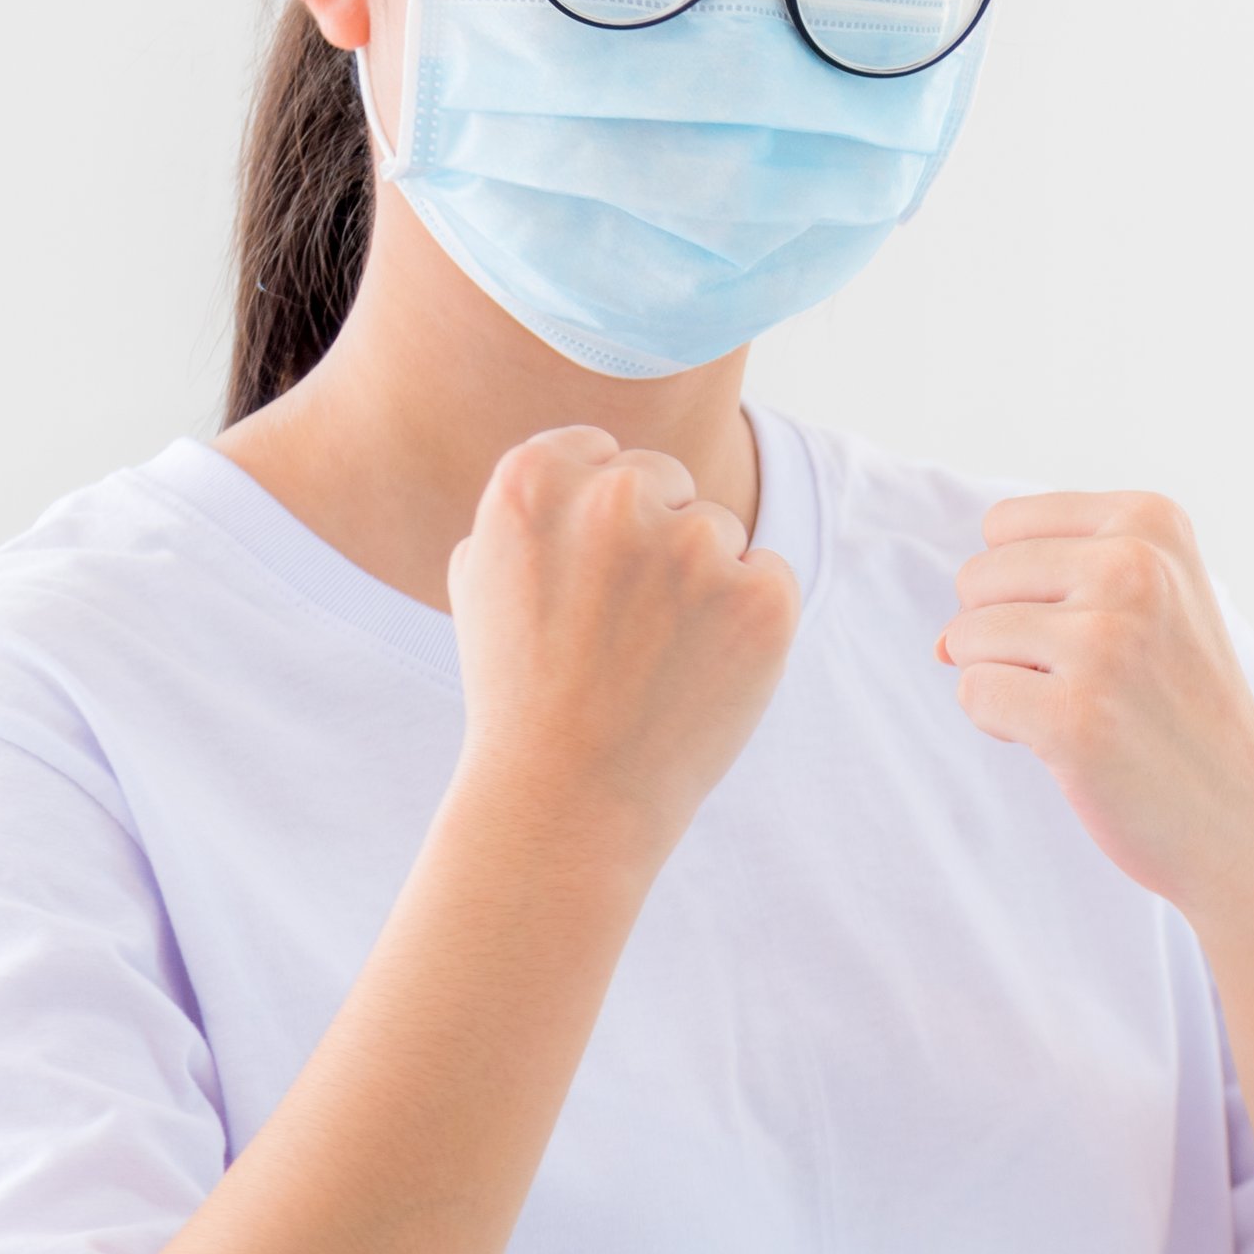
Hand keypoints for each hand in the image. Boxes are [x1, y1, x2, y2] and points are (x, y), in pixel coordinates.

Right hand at [447, 424, 800, 886]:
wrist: (565, 801)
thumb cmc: (520, 692)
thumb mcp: (482, 576)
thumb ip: (532, 503)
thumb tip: (585, 457)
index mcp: (533, 479)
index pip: (601, 452)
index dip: (599, 521)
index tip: (586, 580)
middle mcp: (615, 498)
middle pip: (668, 484)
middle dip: (656, 542)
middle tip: (619, 629)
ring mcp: (695, 546)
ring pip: (721, 532)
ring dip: (702, 585)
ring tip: (652, 661)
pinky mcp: (762, 596)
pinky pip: (771, 576)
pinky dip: (749, 620)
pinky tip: (701, 673)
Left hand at [939, 491, 1253, 925]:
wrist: (1243, 812)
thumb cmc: (1181, 704)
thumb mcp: (1150, 600)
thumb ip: (1042, 587)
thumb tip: (938, 641)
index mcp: (1149, 521)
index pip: (1003, 525)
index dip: (1022, 586)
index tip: (1089, 627)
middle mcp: (1131, 568)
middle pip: (977, 579)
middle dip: (1005, 635)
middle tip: (1085, 679)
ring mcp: (1105, 643)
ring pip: (963, 637)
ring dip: (1003, 681)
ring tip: (1080, 707)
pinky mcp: (1075, 717)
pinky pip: (973, 694)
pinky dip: (1001, 724)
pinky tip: (1065, 742)